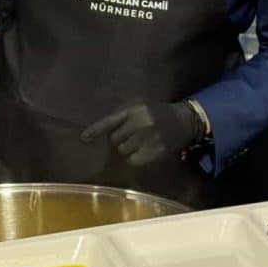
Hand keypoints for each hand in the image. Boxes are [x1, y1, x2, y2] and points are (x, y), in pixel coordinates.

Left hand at [81, 101, 201, 165]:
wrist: (183, 121)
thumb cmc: (158, 112)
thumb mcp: (141, 105)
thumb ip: (123, 114)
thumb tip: (103, 130)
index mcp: (136, 110)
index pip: (110, 121)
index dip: (96, 130)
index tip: (84, 138)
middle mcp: (141, 124)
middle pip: (115, 139)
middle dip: (120, 138)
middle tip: (131, 135)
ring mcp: (149, 139)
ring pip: (123, 151)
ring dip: (127, 149)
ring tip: (139, 142)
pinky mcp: (155, 152)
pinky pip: (133, 161)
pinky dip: (135, 158)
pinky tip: (144, 151)